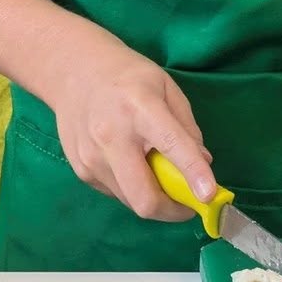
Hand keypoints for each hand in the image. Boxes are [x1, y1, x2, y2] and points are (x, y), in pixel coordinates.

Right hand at [50, 30, 214, 219]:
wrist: (73, 70)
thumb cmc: (127, 76)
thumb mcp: (166, 88)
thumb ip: (187, 128)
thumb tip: (203, 164)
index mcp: (140, 108)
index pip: (172, 145)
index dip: (193, 173)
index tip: (209, 196)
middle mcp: (111, 137)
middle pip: (144, 197)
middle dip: (172, 211)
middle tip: (186, 203)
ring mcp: (91, 157)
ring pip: (131, 201)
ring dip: (152, 197)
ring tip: (154, 171)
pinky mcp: (80, 170)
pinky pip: (116, 193)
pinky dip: (131, 188)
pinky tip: (129, 162)